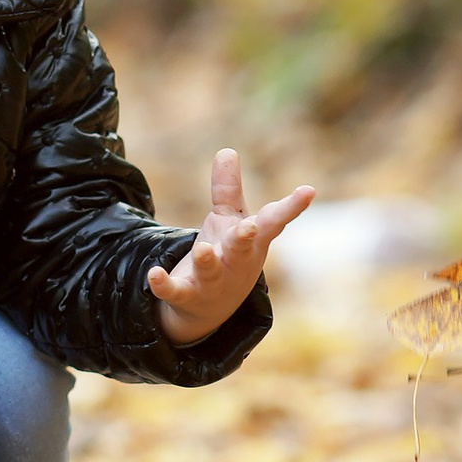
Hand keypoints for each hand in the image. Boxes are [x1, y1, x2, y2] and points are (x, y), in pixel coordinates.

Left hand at [149, 149, 313, 344]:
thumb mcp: (229, 223)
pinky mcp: (186, 295)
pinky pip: (175, 291)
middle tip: (250, 228)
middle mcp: (235, 263)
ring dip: (207, 260)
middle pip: (242, 250)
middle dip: (246, 239)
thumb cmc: (228, 257)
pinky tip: (153, 274)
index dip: (290, 207)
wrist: (210, 311)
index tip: (308, 190)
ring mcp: (212, 282)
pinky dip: (164, 284)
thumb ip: (228, 190)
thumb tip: (227, 150)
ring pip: (210, 271)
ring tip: (203, 249)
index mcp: (251, 242)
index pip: (272, 222)